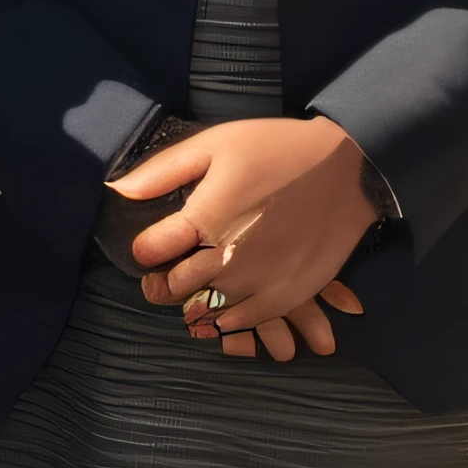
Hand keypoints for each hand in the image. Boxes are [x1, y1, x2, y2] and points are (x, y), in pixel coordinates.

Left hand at [109, 114, 377, 351]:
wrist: (349, 168)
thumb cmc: (276, 150)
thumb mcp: (215, 145)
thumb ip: (163, 171)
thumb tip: (118, 190)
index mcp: (206, 218)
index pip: (150, 252)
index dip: (142, 251)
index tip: (146, 248)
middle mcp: (229, 257)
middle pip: (173, 288)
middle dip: (160, 283)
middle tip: (160, 277)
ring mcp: (260, 281)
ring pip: (206, 310)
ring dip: (192, 304)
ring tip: (190, 294)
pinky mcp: (290, 295)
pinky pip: (245, 322)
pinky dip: (226, 322)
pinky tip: (220, 312)